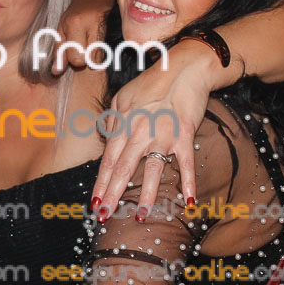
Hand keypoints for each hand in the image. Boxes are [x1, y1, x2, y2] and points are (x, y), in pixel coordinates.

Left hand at [52, 0, 113, 73]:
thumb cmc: (75, 14)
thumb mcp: (61, 29)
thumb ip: (58, 51)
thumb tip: (56, 71)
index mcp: (75, 23)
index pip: (77, 58)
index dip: (74, 59)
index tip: (74, 50)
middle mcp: (92, 24)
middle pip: (90, 60)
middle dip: (85, 58)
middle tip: (83, 46)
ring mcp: (108, 25)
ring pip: (101, 57)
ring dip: (95, 56)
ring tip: (92, 43)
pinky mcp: (119, 27)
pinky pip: (111, 51)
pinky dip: (104, 52)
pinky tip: (100, 42)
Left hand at [90, 41, 216, 220]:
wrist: (183, 68)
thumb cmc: (151, 82)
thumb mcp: (122, 97)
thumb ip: (112, 121)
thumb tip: (107, 140)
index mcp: (122, 126)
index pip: (108, 162)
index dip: (100, 184)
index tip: (94, 203)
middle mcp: (139, 133)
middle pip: (123, 170)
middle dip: (113, 195)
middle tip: (105, 216)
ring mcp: (162, 135)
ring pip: (151, 170)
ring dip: (146, 195)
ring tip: (140, 216)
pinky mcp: (185, 134)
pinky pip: (186, 163)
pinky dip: (189, 182)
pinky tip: (189, 202)